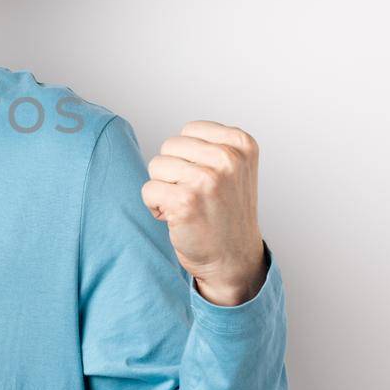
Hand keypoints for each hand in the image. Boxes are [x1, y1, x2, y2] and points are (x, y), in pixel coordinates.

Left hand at [141, 121, 267, 306]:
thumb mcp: (235, 168)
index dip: (189, 157)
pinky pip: (148, 189)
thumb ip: (212, 145)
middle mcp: (227, 159)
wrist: (233, 259)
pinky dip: (155, 206)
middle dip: (174, 171)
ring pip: (156, 165)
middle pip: (170, 146)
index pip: (189, 130)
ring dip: (164, 188)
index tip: (209, 179)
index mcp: (242, 144)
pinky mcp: (185, 201)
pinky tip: (177, 218)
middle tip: (197, 196)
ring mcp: (207, 179)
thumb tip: (173, 140)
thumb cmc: (227, 213)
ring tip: (188, 206)